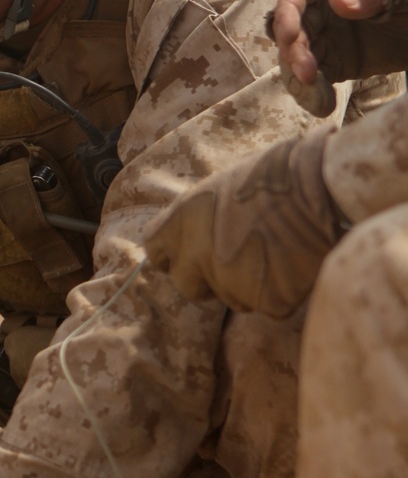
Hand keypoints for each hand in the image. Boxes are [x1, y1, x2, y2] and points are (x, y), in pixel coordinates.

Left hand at [144, 128, 341, 317]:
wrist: (321, 184)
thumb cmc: (277, 172)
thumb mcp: (224, 182)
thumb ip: (203, 214)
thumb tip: (200, 229)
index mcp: (181, 221)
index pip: (156, 250)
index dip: (172, 255)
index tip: (187, 255)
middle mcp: (197, 256)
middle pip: (188, 286)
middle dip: (208, 280)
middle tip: (240, 259)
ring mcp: (229, 282)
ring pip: (234, 298)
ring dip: (250, 284)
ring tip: (279, 251)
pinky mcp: (266, 301)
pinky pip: (271, 305)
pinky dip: (284, 291)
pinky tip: (298, 263)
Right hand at [271, 0, 407, 114]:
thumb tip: (336, 1)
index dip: (287, 12)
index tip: (290, 36)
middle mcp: (319, 3)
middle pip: (291, 27)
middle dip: (293, 52)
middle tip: (306, 74)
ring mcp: (324, 33)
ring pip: (297, 57)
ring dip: (300, 78)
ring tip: (319, 99)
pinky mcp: (332, 60)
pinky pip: (315, 78)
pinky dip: (313, 93)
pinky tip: (323, 105)